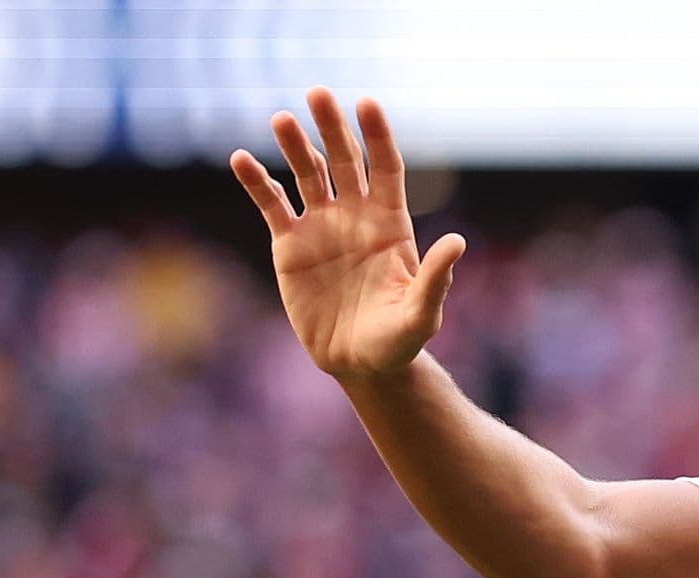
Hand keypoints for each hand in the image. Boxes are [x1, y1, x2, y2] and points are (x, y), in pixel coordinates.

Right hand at [230, 87, 465, 381]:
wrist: (359, 363)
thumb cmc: (398, 340)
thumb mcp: (421, 313)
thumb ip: (436, 278)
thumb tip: (457, 241)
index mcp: (391, 224)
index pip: (386, 169)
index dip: (377, 137)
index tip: (367, 103)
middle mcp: (356, 216)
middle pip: (344, 161)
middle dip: (332, 128)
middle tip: (318, 93)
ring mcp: (322, 227)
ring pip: (306, 175)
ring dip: (294, 146)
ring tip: (282, 119)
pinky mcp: (290, 245)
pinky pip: (272, 205)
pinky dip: (257, 182)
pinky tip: (241, 160)